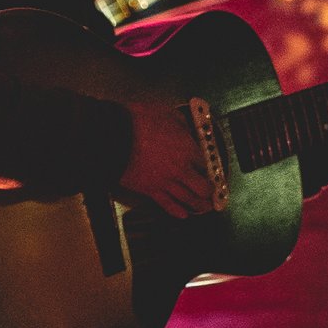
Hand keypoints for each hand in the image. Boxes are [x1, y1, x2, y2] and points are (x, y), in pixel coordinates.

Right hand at [120, 99, 220, 218]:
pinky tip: (183, 214)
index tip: (212, 169)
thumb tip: (185, 128)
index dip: (210, 167)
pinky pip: (167, 204)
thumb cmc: (138, 123)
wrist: (114, 137)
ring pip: (188, 199)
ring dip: (199, 205)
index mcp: (187, 150)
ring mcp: (165, 182)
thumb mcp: (165, 112)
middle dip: (210, 191)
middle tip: (213, 193)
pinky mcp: (150, 191)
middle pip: (202, 187)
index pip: (206, 163)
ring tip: (205, 207)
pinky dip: (177, 211)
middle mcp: (180, 169)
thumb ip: (180, 123)